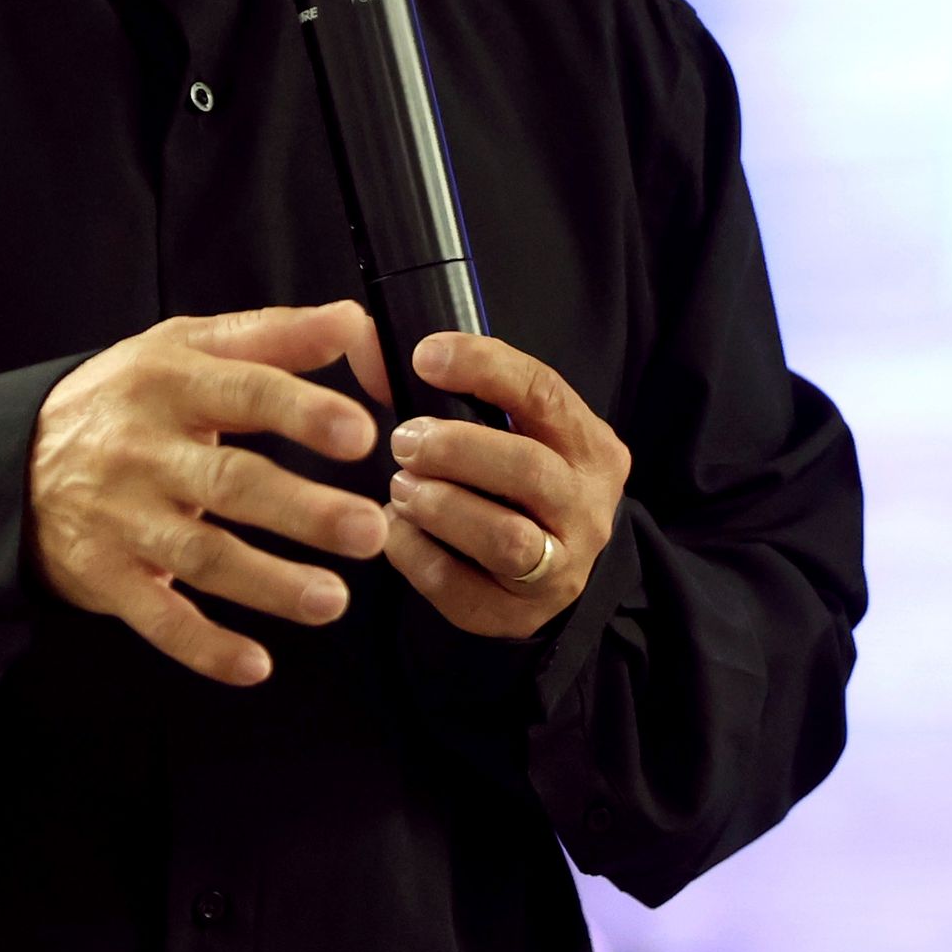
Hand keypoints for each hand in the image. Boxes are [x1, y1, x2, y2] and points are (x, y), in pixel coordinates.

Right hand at [29, 303, 395, 685]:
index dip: (304, 412)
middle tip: (369, 530)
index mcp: (171, 382)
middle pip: (231, 481)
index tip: (361, 436)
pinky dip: (204, 646)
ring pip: (201, 554)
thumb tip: (357, 323)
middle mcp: (145, 449)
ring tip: (332, 600)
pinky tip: (254, 666)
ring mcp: (123, 517)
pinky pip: (158, 617)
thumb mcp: (184, 347)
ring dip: (269, 583)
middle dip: (303, 510)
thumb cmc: (124, 400)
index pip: (246, 391)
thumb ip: (275, 336)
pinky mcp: (107, 574)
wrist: (14, 461)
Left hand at [384, 331, 630, 639]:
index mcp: (588, 445)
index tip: (424, 357)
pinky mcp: (520, 615)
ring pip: (505, 538)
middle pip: (528, 470)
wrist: (546, 566)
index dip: (483, 367)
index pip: (543, 392)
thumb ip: (438, 383)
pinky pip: (461, 589)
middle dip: (455, 450)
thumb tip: (362, 337)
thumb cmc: (509, 478)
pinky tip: (397, 530)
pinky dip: (417, 555)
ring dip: (440, 506)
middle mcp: (587, 506)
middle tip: (403, 442)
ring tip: (401, 488)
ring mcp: (562, 567)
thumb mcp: (500, 426)